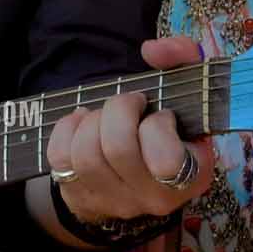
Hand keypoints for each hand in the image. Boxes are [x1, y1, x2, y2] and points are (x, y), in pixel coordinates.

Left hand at [43, 36, 218, 224]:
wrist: (141, 165)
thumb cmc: (166, 121)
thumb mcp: (185, 90)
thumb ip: (182, 57)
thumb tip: (152, 50)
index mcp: (192, 175)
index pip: (166, 160)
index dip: (157, 126)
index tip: (160, 115)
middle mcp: (155, 197)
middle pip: (119, 148)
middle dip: (118, 110)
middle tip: (128, 103)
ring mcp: (116, 201)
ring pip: (87, 155)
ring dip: (92, 121)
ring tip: (105, 116)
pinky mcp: (83, 195)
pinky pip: (60, 158)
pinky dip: (67, 129)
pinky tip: (83, 123)